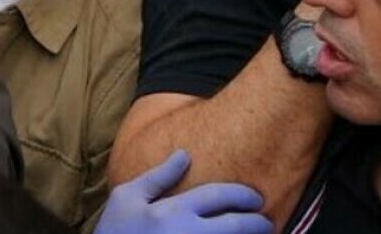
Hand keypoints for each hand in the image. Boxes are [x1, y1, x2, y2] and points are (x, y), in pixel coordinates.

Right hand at [96, 150, 270, 233]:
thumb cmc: (115, 232)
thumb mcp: (127, 198)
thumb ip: (158, 176)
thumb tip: (185, 154)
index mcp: (173, 211)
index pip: (219, 196)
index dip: (243, 195)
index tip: (256, 199)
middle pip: (236, 226)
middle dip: (257, 223)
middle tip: (266, 222)